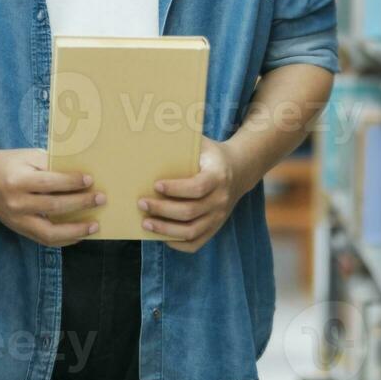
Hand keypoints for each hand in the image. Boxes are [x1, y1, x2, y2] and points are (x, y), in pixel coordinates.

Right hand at [0, 147, 104, 246]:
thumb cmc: (10, 163)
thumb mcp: (28, 156)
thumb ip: (50, 164)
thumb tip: (78, 174)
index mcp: (18, 180)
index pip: (49, 183)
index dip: (71, 182)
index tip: (90, 180)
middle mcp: (16, 203)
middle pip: (54, 207)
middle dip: (81, 204)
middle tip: (101, 199)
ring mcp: (17, 220)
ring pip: (50, 232)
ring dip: (75, 230)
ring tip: (94, 226)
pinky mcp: (19, 229)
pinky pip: (44, 240)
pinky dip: (64, 239)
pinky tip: (79, 235)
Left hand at [139, 138, 247, 253]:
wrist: (239, 170)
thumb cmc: (210, 154)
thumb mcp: (201, 143)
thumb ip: (181, 141)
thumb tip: (149, 135)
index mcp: (218, 176)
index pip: (197, 187)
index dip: (175, 188)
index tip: (156, 185)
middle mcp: (221, 199)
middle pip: (190, 211)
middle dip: (162, 209)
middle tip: (141, 203)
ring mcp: (219, 217)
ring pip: (191, 231)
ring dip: (165, 230)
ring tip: (145, 223)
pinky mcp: (215, 228)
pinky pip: (195, 243)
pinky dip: (177, 243)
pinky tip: (161, 236)